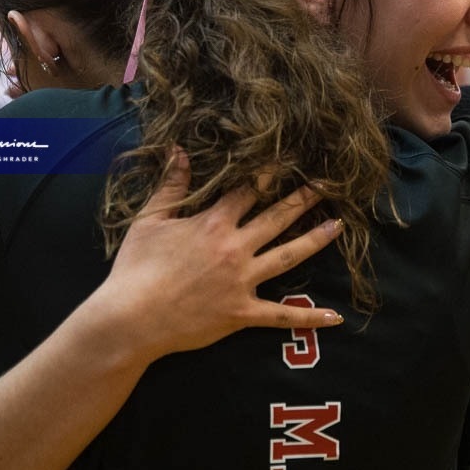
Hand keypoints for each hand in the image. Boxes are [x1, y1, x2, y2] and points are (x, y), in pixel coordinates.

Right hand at [101, 152, 344, 361]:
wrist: (130, 318)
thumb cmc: (135, 268)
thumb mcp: (150, 220)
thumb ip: (171, 185)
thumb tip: (178, 150)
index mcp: (213, 223)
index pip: (249, 189)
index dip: (270, 171)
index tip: (290, 158)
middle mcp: (234, 248)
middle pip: (277, 217)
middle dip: (303, 198)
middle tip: (329, 184)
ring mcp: (242, 281)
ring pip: (288, 256)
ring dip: (315, 240)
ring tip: (338, 226)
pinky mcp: (242, 313)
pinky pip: (282, 316)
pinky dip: (309, 318)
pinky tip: (334, 317)